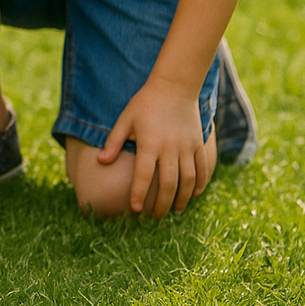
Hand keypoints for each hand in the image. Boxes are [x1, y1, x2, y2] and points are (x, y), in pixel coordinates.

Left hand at [99, 75, 209, 217]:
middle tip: (155, 218)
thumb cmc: (145, 103)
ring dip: (183, 199)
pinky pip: (203, 169)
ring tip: (175, 212)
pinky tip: (194, 195)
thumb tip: (101, 162)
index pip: (144, 176)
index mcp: (149, 144)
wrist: (174, 87)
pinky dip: (200, 184)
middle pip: (169, 184)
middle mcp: (170, 148)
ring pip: (188, 180)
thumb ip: (113, 141)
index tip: (135, 210)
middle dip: (162, 205)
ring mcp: (187, 147)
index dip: (139, 194)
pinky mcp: (199, 144)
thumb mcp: (125, 119)